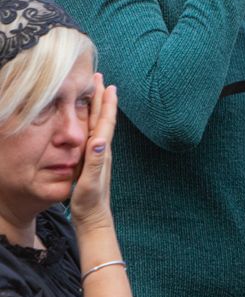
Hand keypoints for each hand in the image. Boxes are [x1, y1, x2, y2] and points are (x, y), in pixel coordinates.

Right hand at [71, 74, 117, 231]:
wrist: (94, 218)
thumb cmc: (91, 202)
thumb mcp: (90, 183)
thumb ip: (95, 162)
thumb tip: (99, 141)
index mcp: (102, 151)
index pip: (104, 122)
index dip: (106, 103)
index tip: (107, 84)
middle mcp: (102, 150)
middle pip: (101, 118)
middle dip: (101, 97)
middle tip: (99, 78)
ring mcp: (97, 154)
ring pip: (96, 123)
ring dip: (96, 106)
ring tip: (94, 91)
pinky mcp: (91, 160)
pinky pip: (90, 133)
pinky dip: (88, 121)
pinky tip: (86, 120)